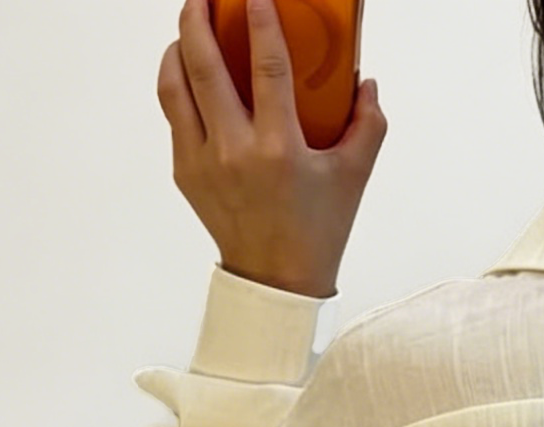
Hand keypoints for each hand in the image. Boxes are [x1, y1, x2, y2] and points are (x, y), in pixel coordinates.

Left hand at [157, 0, 387, 298]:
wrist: (276, 283)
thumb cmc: (316, 231)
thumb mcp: (353, 177)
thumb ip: (368, 124)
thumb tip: (365, 82)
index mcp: (279, 150)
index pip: (267, 67)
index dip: (260, 21)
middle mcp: (235, 152)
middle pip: (203, 65)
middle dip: (198, 18)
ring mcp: (203, 162)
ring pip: (175, 85)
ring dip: (178, 46)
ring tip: (190, 26)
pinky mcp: (185, 172)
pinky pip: (174, 114)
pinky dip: (178, 83)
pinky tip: (188, 70)